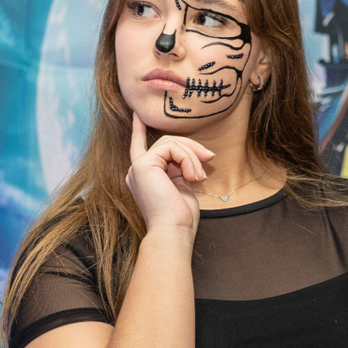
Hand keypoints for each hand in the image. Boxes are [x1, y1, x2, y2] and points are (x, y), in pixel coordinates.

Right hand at [127, 113, 209, 235]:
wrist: (172, 231)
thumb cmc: (180, 217)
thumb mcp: (183, 186)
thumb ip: (182, 168)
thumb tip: (195, 155)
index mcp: (144, 178)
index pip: (139, 147)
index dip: (138, 130)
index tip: (138, 116)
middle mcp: (137, 171)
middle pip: (166, 142)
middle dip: (191, 147)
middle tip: (210, 159)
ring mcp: (138, 167)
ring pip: (170, 143)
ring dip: (191, 156)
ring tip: (200, 176)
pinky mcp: (143, 165)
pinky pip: (170, 147)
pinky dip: (187, 158)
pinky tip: (192, 176)